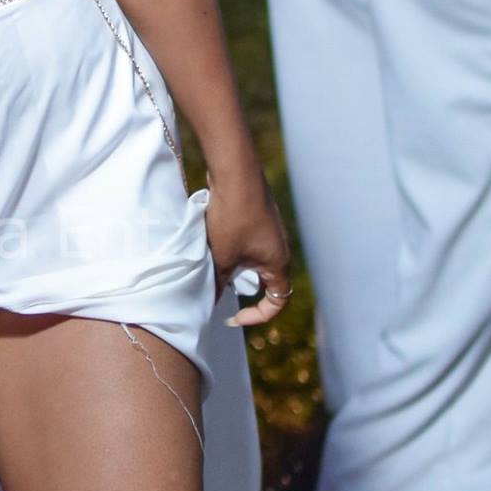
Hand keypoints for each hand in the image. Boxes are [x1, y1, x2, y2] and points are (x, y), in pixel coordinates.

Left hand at [204, 167, 292, 327]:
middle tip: (219, 287)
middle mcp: (279, 249)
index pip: (277, 302)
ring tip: (212, 263)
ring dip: (233, 268)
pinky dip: (231, 251)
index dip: (257, 316)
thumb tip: (210, 302)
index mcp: (279, 263)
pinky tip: (212, 244)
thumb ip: (218, 284)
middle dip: (241, 289)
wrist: (235, 173)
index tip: (233, 317)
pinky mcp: (258, 220)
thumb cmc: (232, 217)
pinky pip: (247, 245)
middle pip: (264, 282)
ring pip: (252, 262)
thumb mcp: (221, 257)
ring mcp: (270, 233)